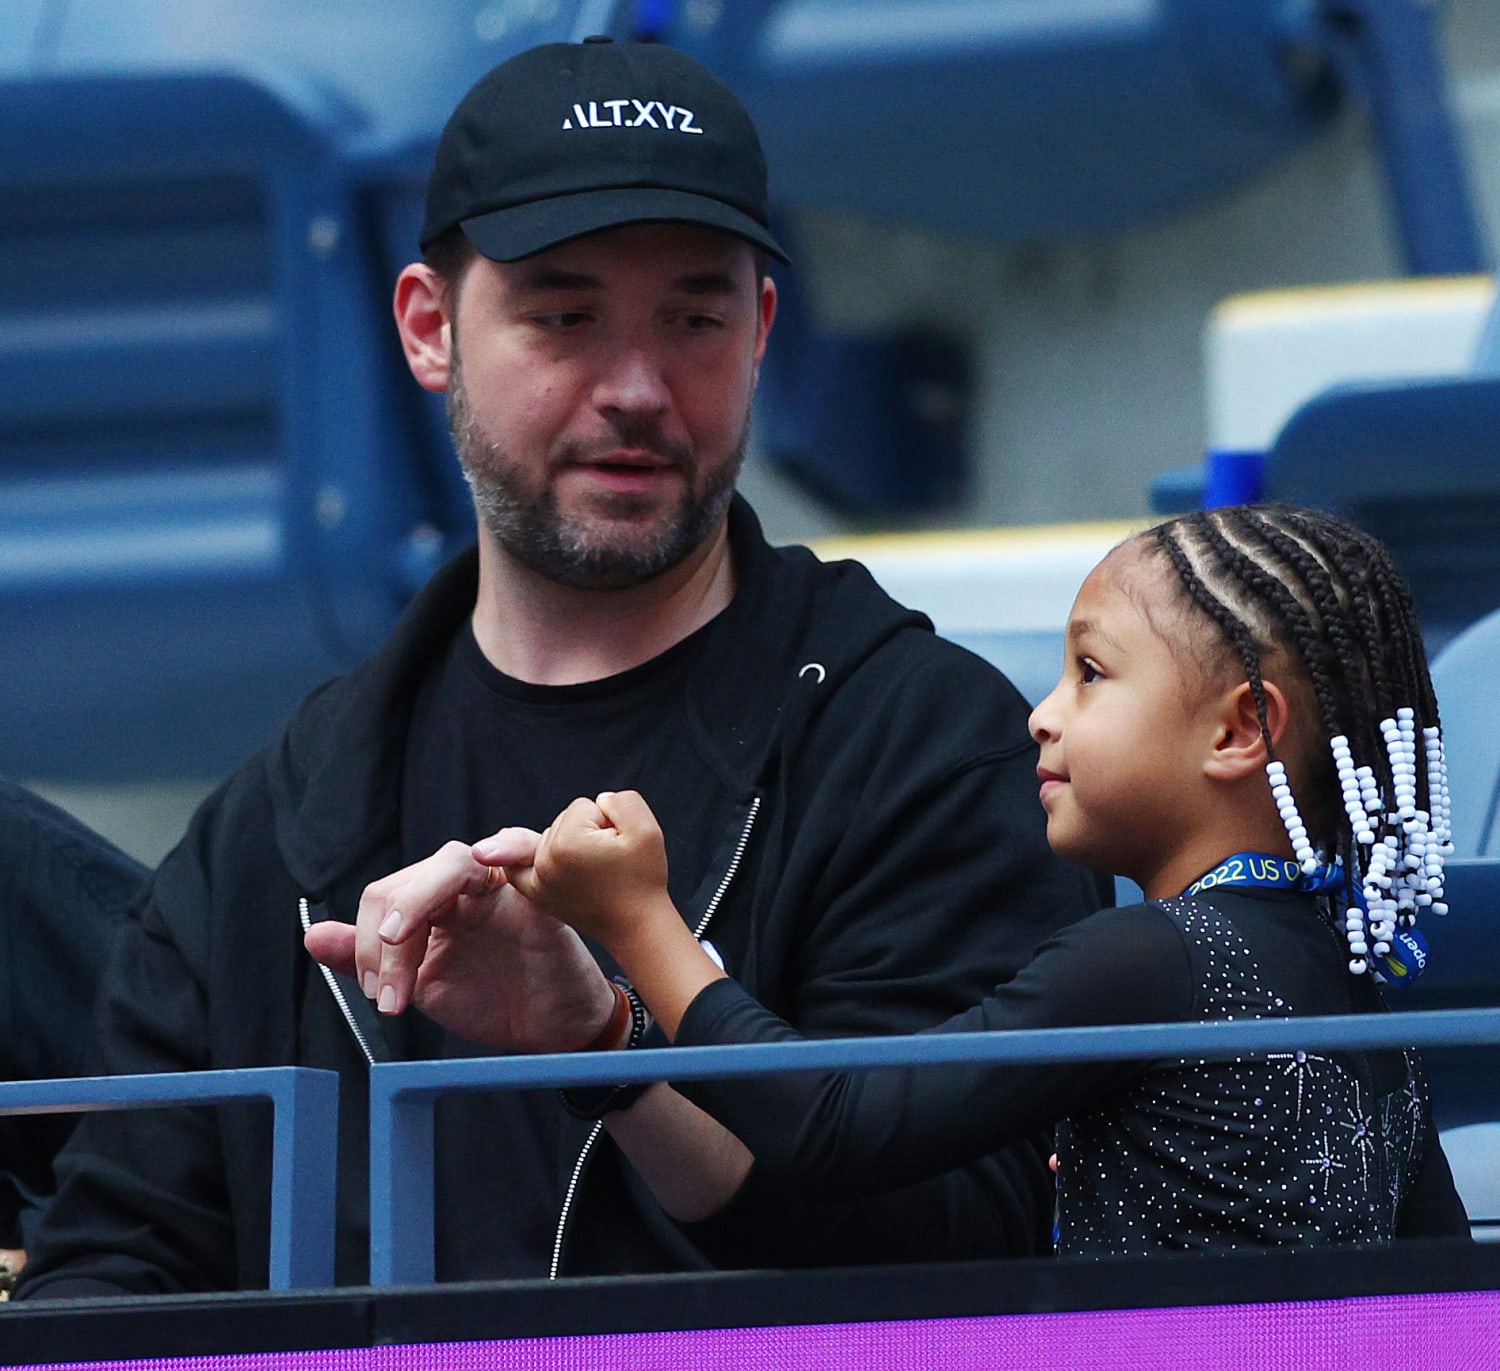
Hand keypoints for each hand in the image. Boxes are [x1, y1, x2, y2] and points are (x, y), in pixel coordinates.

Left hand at [302, 835, 617, 1052]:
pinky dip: (510, 843)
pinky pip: (528, 849)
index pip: (385, 898)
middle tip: (389, 994)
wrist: (550, 1030)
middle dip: (383, 939)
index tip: (378, 995)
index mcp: (433, 906)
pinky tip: (486, 856)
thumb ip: (367, 962)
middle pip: (412, 879)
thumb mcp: (420, 985)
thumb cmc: (494, 1001)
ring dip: (417, 899)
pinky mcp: (540, 895)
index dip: (365, 943)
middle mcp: (464, 888)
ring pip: (453, 861)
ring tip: (398, 939)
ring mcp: (502, 887)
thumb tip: (314, 936)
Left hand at [488, 791, 670, 947]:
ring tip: (595, 870)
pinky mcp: (538, 894)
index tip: (619, 846)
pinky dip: (513, 860)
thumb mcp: (646, 827)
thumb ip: (620, 800)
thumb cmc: (644, 878)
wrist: (638, 925)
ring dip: (568, 845)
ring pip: (549, 837)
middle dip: (588, 832)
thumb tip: (596, 804)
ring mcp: (538, 880)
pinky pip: (516, 867)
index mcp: (568, 842)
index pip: (584, 807)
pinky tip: (488, 855)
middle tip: (610, 860)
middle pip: (564, 821)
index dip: (608, 820)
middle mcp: (545, 861)